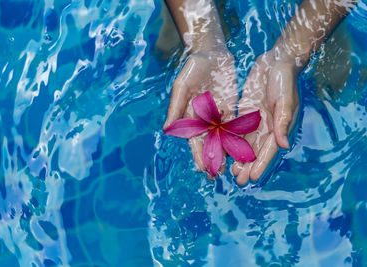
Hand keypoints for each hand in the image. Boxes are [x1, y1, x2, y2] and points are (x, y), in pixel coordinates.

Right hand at [163, 47, 237, 177]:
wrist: (212, 52)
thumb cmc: (193, 67)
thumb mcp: (182, 86)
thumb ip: (176, 107)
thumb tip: (167, 128)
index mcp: (189, 115)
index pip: (194, 138)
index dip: (197, 153)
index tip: (201, 167)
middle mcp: (203, 118)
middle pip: (207, 142)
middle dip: (211, 159)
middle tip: (215, 176)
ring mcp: (217, 115)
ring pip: (220, 138)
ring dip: (223, 154)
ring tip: (228, 170)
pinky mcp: (230, 109)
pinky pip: (233, 127)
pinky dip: (235, 139)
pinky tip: (240, 151)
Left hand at [232, 50, 298, 184]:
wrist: (276, 61)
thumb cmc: (285, 79)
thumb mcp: (285, 99)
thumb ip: (283, 121)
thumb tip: (283, 145)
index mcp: (279, 126)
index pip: (268, 150)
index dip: (261, 164)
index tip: (253, 177)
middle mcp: (267, 127)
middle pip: (256, 151)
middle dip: (248, 166)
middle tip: (238, 180)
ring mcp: (255, 121)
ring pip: (246, 144)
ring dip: (239, 158)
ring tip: (231, 171)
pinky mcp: (246, 113)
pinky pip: (237, 130)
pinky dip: (232, 141)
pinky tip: (224, 150)